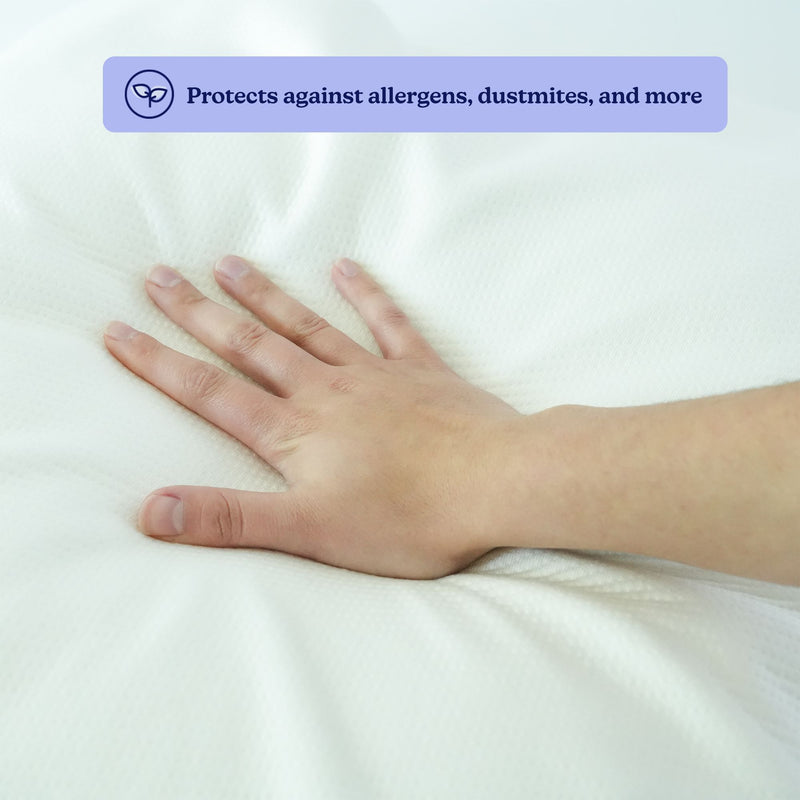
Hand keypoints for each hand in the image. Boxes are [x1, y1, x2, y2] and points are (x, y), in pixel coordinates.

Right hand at [103, 256, 542, 578]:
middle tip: (158, 275)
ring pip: (307, 325)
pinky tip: (346, 267)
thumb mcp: (309, 532)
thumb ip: (230, 519)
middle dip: (199, 313)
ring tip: (227, 263)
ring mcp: (375, 374)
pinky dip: (366, 294)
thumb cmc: (407, 517)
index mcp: (295, 431)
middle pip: (250, 345)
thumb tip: (151, 510)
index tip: (119, 330)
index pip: (211, 392)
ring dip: (265, 295)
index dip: (160, 363)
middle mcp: (326, 391)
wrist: (496, 484)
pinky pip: (388, 322)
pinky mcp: (421, 370)